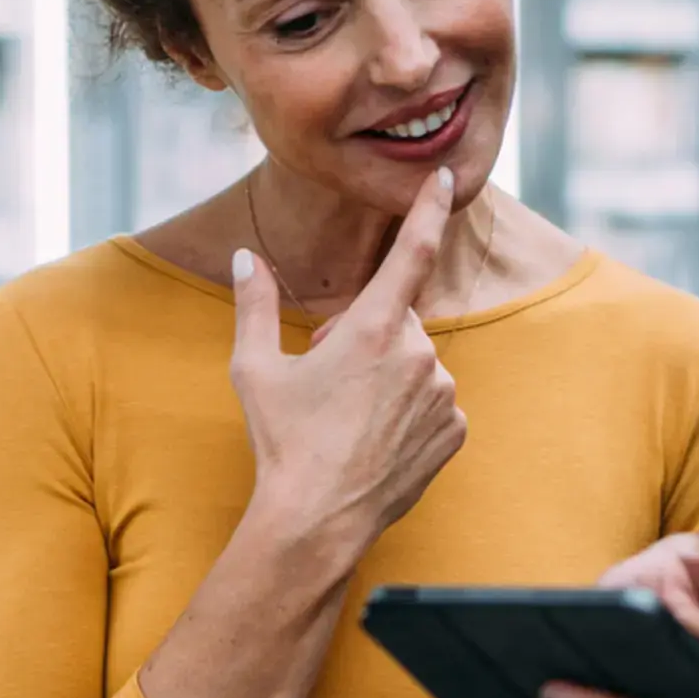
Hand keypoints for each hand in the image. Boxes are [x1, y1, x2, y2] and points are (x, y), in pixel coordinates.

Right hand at [230, 168, 467, 550]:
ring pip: (417, 365)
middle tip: (327, 381)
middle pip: (397, 323)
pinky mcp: (454, 431)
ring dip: (389, 378)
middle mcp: (418, 354)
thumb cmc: (283, 443)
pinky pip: (434, 405)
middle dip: (367, 340)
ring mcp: (442, 395)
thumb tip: (244, 258)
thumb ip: (254, 304)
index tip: (447, 177)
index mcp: (373, 328)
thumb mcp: (255, 369)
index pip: (411, 250)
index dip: (429, 208)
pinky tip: (375, 440)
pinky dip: (410, 414)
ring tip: (349, 420)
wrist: (317, 520)